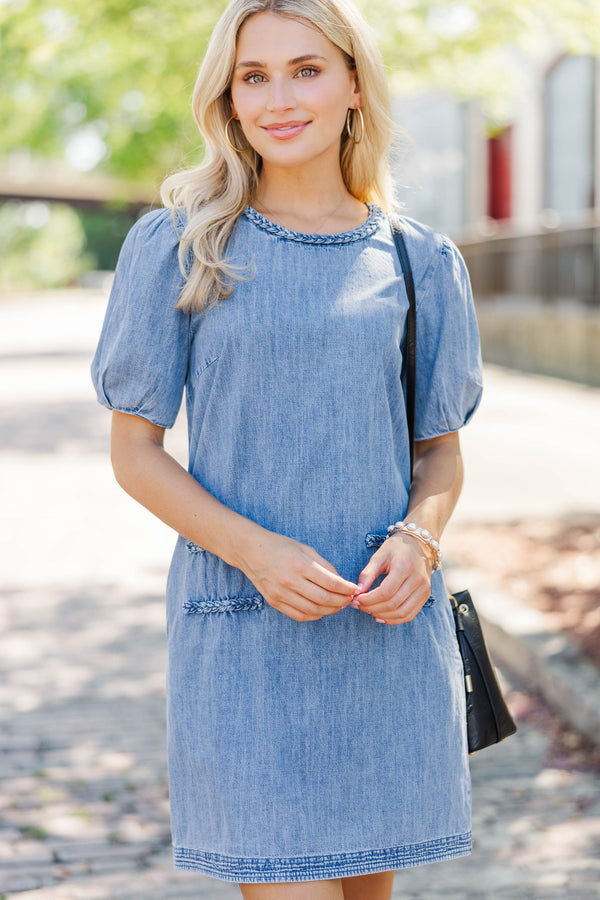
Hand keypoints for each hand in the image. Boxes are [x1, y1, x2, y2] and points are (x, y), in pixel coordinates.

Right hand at [240, 530, 357, 621]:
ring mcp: (281, 593)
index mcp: (300, 564)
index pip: (331, 583)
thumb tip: (341, 582)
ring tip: (338, 605)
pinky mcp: (274, 602)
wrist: (250, 551)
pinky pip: (299, 615)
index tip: (355, 589)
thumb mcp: (305, 549)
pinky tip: (322, 610)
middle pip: (324, 599)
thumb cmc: (280, 547)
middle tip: (350, 599)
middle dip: (342, 601)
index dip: (347, 589)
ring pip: (314, 610)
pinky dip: (315, 615)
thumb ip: (324, 566)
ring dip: (331, 610)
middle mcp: (290, 581)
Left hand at [353, 533, 432, 623]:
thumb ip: (368, 574)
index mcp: (405, 567)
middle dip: (372, 608)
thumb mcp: (379, 556)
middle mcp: (417, 579)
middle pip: (393, 604)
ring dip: (382, 615)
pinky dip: (394, 619)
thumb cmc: (396, 548)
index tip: (356, 600)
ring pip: (402, 613)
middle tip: (358, 606)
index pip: (385, 592)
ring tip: (368, 610)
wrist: (419, 545)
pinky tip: (381, 617)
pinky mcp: (425, 595)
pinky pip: (410, 614)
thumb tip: (357, 592)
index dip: (369, 600)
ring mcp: (424, 589)